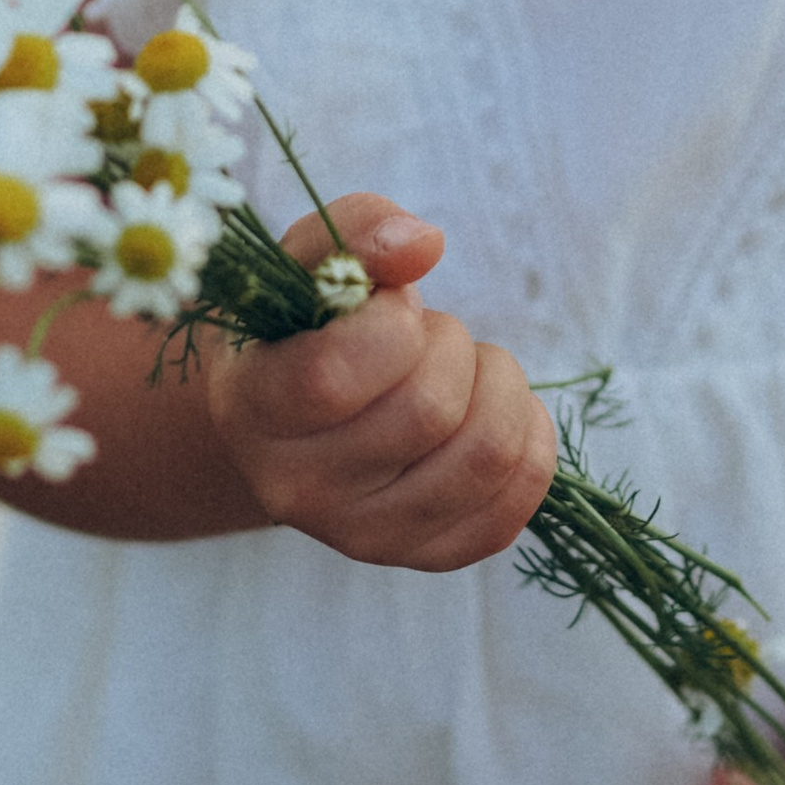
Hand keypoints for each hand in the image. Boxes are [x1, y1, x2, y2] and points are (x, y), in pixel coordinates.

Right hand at [198, 192, 557, 572]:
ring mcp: (363, 535)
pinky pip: (516, 505)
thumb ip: (357, 229)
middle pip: (429, 411)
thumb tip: (423, 245)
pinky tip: (495, 410)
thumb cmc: (306, 322)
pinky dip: (530, 440)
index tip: (391, 302)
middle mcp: (299, 489)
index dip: (390, 321)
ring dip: (500, 385)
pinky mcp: (425, 555)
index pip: (335, 377)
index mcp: (253, 408)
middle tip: (431, 333)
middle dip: (453, 344)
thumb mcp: (310, 257)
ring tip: (466, 368)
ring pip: (485, 457)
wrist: (298, 419)